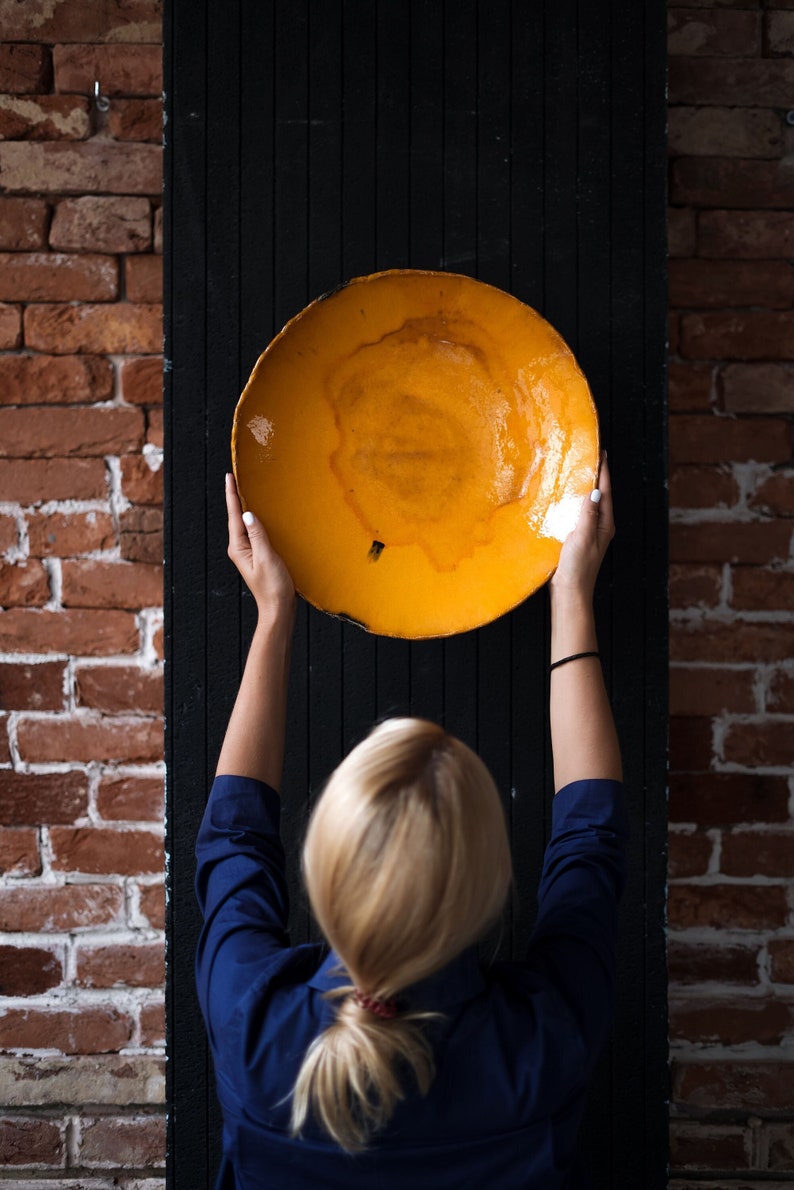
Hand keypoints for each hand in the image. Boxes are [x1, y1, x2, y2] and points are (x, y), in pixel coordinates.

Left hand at [225, 473, 294, 615]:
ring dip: (245, 507)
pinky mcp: (258, 556)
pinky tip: (260, 515)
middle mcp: (240, 548)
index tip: (229, 477)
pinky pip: (254, 532)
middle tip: (235, 477)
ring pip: (244, 525)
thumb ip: (257, 534)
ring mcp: (248, 553)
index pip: (234, 516)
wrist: (278, 609)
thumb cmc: (273, 587)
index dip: (232, 495)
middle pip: (236, 518)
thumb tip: (247, 513)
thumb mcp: (266, 558)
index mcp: (239, 547)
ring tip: (245, 490)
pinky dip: (255, 520)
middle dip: (236, 497)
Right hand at [549, 453, 613, 601]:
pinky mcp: (577, 537)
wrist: (570, 591)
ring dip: (584, 488)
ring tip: (577, 471)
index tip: (601, 453)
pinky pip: (578, 513)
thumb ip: (588, 513)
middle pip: (600, 495)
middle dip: (595, 476)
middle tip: (589, 456)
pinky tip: (565, 497)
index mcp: (605, 524)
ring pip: (589, 504)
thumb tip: (595, 491)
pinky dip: (574, 501)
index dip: (603, 471)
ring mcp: (589, 532)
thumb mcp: (583, 536)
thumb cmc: (578, 566)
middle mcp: (600, 526)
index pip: (605, 492)